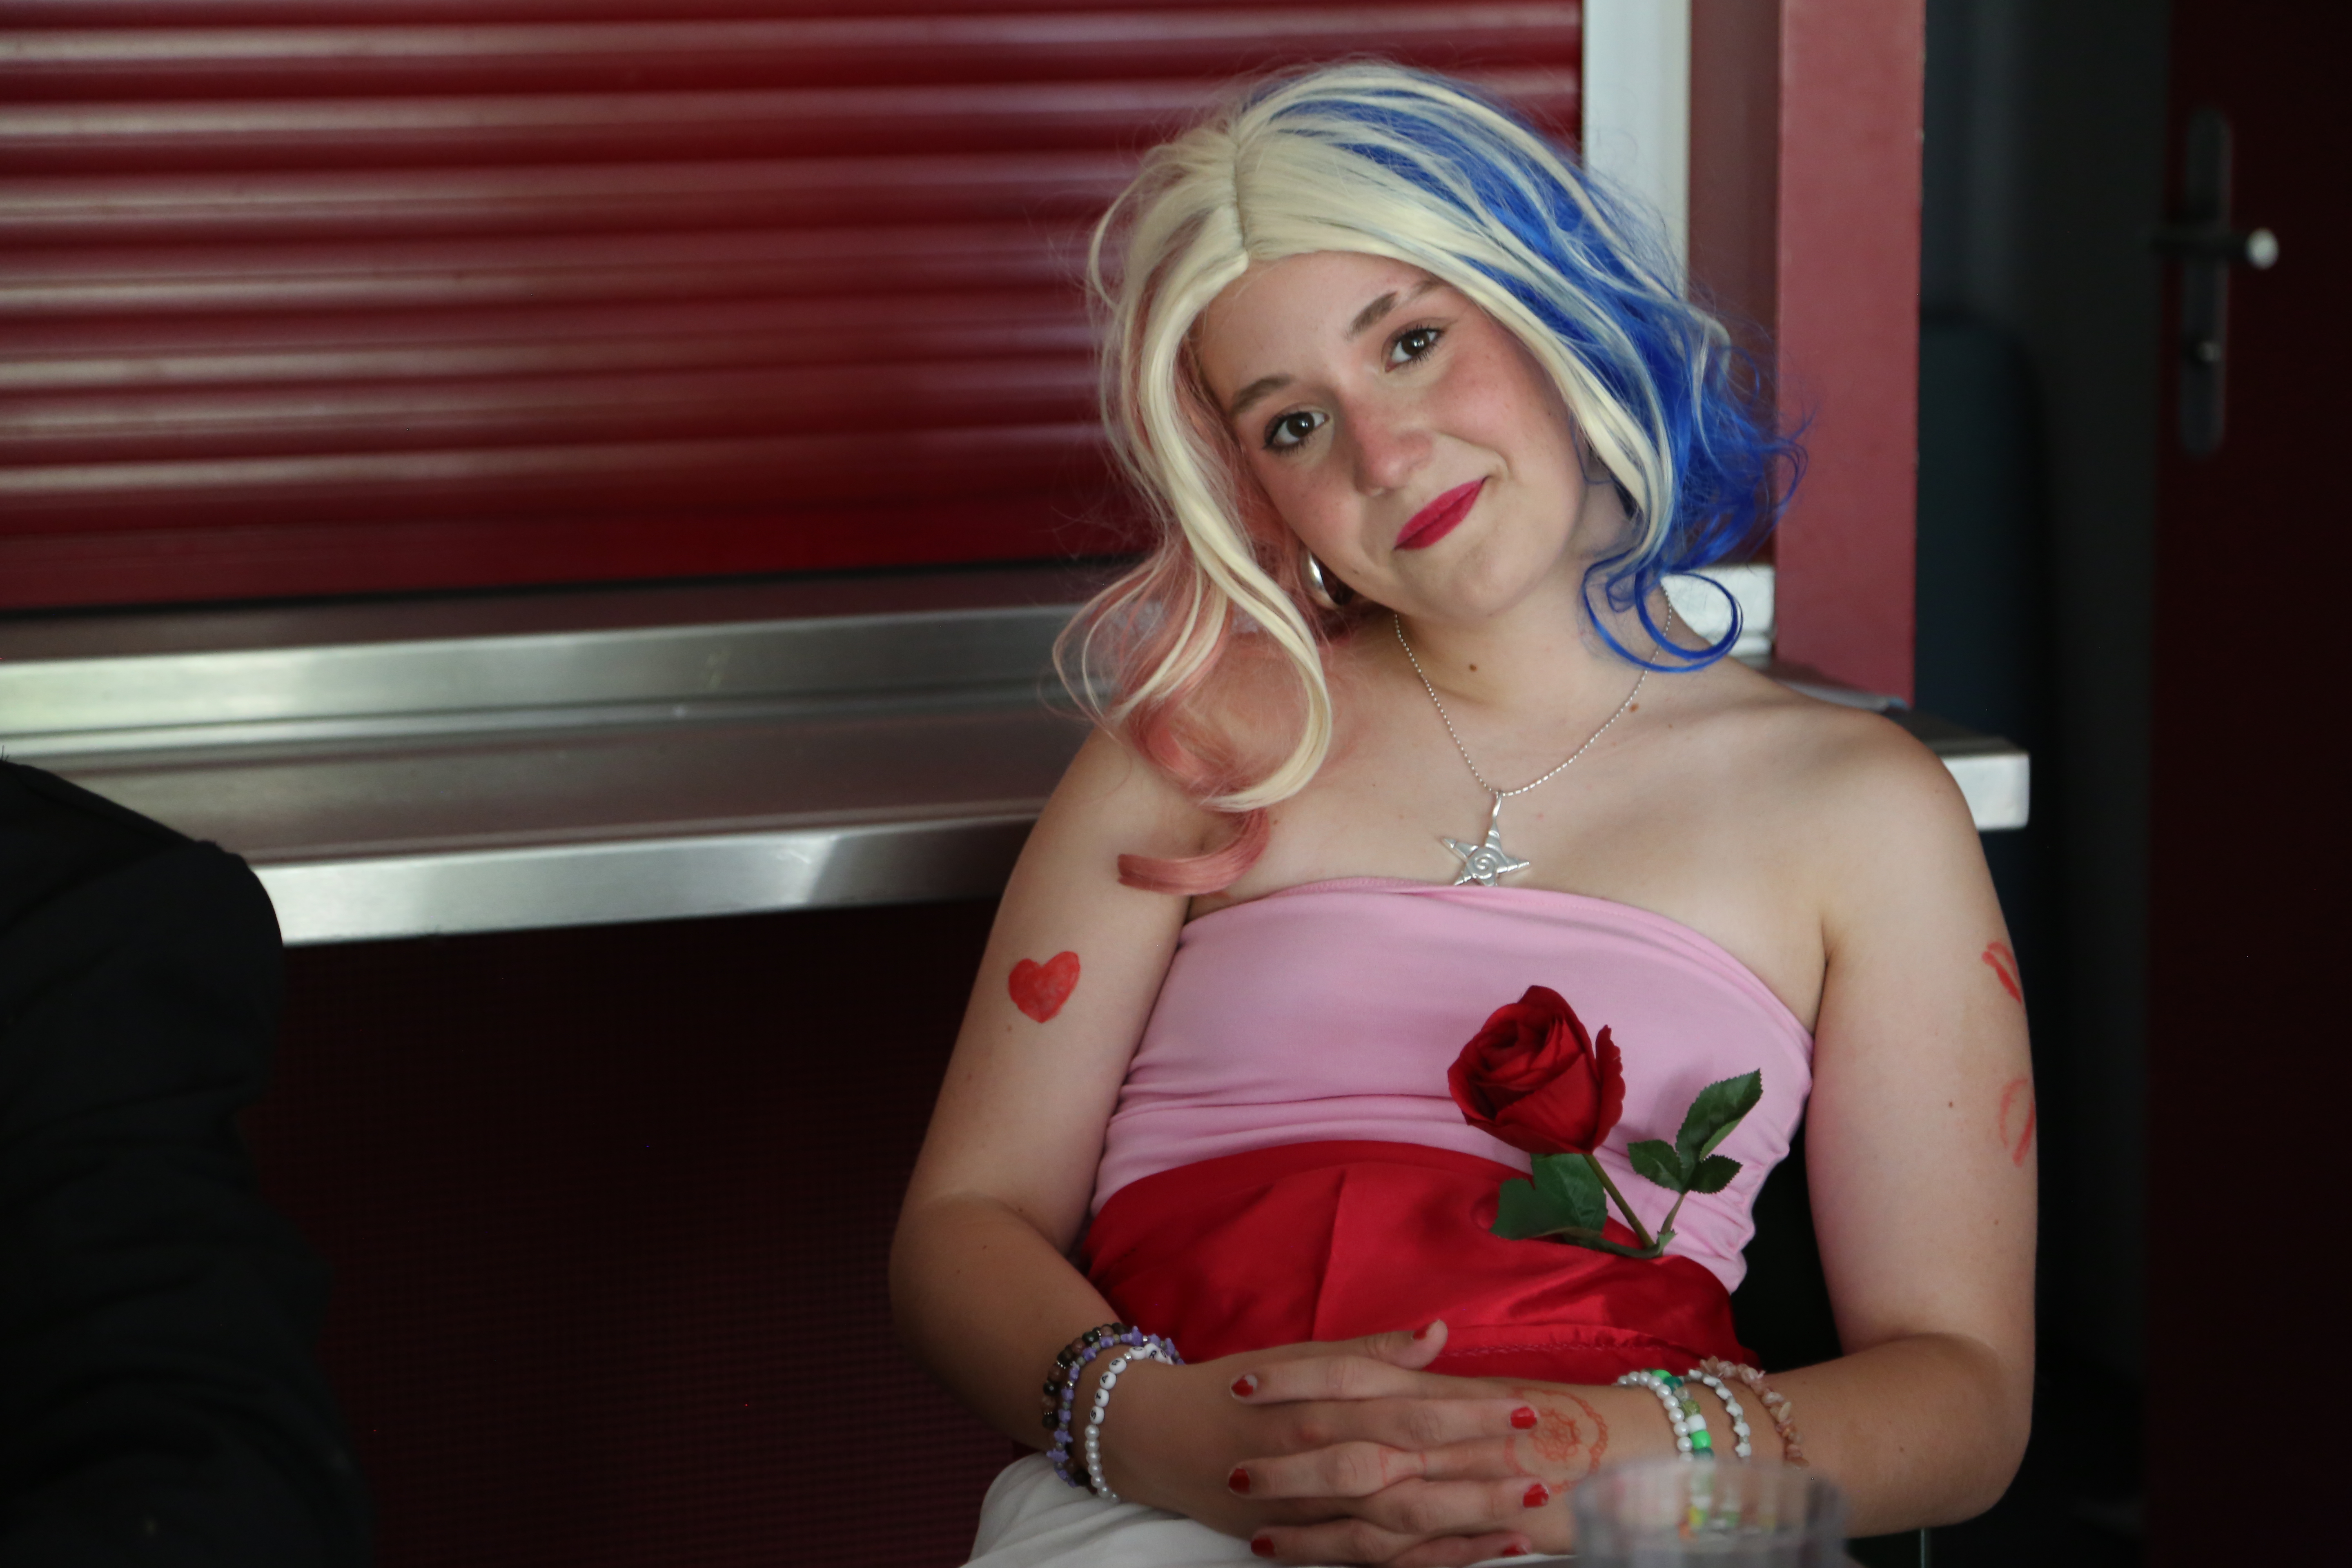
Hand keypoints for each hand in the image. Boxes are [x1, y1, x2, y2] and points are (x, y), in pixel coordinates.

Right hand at [1098, 1323, 1545, 1562]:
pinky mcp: (1305, 1542)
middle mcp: (1321, 1461)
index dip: (1470, 1413)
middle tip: (1545, 1463)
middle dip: (1482, 1470)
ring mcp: (1313, 1511)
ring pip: (1401, 1524)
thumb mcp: (1297, 1357)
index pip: (1410, 1411)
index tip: (1527, 1407)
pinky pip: (1376, 1559)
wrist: (1157, 1437)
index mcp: (1324, 1407)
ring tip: (1526, 1512)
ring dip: (1467, 1520)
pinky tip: (1479, 1550)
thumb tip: (1436, 1334)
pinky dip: (1429, 1557)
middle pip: (1415, 1471)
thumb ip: (1369, 1353)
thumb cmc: (1234, 1387)